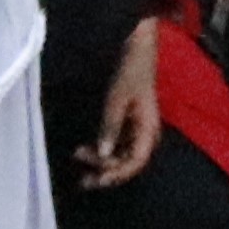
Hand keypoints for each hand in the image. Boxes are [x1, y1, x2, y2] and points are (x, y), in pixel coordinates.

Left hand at [90, 16, 165, 187]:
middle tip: (82, 178)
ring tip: (79, 156)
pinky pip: (116, 145)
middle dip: (105, 171)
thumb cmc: (131, 70)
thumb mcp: (118, 97)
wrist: (139, 48)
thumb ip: (111, 125)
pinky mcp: (128, 124)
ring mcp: (136, 130)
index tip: (98, 179)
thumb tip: (104, 153)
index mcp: (149, 129)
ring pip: (120, 156)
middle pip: (127, 163)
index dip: (117, 174)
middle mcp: (145, 134)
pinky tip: (87, 149)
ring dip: (101, 161)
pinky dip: (102, 150)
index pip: (136, 161)